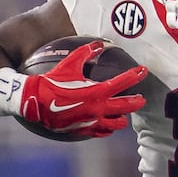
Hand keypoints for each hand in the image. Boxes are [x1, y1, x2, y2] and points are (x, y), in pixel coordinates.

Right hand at [0, 40, 147, 137]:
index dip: (135, 76)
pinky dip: (108, 127)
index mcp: (96, 91)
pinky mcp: (84, 130)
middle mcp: (98, 108)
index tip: (143, 71)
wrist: (35, 102)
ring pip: (117, 123)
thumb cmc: (52, 81)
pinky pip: (103, 132)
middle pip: (126, 107)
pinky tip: (108, 123)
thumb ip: (86, 53)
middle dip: (137, 102)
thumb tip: (99, 44)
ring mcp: (92, 121)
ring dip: (122, 117)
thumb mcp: (69, 64)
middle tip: (141, 99)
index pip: (122, 83)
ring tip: (123, 112)